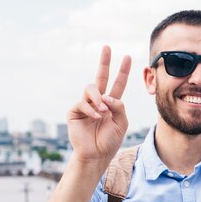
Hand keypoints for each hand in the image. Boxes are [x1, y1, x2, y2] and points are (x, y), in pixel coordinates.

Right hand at [67, 45, 131, 165]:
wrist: (96, 155)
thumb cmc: (109, 141)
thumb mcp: (122, 123)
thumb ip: (119, 107)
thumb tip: (108, 95)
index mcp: (111, 104)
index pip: (118, 84)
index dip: (122, 71)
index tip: (126, 57)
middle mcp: (98, 101)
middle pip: (101, 77)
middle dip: (104, 62)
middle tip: (106, 47)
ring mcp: (85, 105)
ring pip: (91, 88)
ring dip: (99, 98)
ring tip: (103, 111)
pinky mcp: (74, 111)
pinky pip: (83, 102)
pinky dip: (92, 109)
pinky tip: (96, 117)